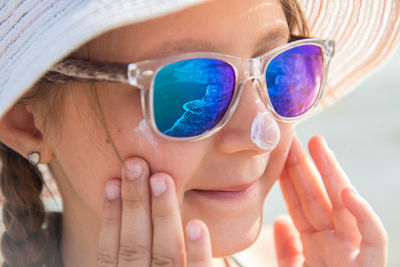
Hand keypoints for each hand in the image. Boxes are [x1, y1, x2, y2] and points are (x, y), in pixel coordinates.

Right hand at [96, 157, 213, 265]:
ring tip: (162, 179)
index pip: (109, 251)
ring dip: (162, 214)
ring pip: (164, 255)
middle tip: (136, 164)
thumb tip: (126, 199)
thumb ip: (134, 250)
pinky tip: (197, 225)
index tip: (112, 180)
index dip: (110, 216)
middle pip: (134, 246)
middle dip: (135, 202)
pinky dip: (197, 252)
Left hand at [274, 136, 386, 266]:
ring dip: (331, 173)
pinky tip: (348, 192)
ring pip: (343, 205)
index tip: (279, 154)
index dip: (289, 178)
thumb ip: (287, 250)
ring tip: (318, 145)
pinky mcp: (370, 265)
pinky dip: (364, 215)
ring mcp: (352, 251)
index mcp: (316, 243)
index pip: (300, 204)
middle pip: (318, 196)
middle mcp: (334, 242)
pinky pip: (373, 237)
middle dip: (306, 166)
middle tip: (294, 138)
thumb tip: (279, 222)